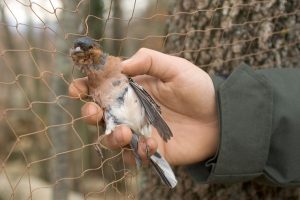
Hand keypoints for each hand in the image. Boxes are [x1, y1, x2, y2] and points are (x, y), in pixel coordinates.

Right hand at [69, 48, 218, 165]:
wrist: (219, 118)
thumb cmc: (197, 89)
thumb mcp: (176, 67)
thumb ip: (149, 60)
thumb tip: (121, 65)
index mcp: (133, 89)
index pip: (102, 89)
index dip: (85, 89)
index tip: (78, 90)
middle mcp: (131, 111)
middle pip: (100, 116)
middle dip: (90, 115)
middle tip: (94, 113)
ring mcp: (140, 132)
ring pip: (111, 139)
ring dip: (112, 137)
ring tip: (126, 133)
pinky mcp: (151, 150)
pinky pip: (133, 156)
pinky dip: (137, 152)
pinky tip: (152, 144)